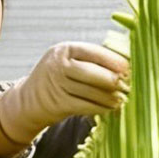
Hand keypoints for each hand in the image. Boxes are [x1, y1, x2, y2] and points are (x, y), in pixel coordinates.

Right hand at [0, 41, 128, 148]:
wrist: (30, 99)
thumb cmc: (59, 75)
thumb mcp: (68, 59)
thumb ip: (91, 59)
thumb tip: (125, 64)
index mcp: (64, 49)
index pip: (92, 52)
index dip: (112, 60)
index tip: (128, 67)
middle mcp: (58, 66)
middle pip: (93, 73)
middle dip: (113, 80)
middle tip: (128, 84)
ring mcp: (58, 86)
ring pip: (92, 92)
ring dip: (111, 97)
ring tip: (123, 99)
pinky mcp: (59, 105)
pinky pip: (86, 106)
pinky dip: (102, 108)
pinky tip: (111, 108)